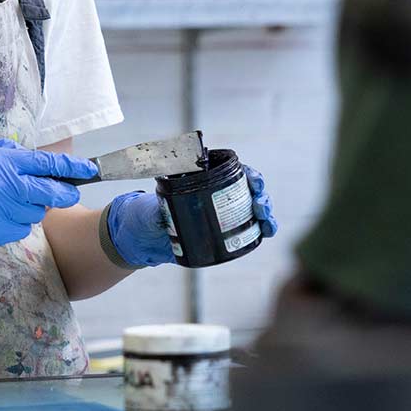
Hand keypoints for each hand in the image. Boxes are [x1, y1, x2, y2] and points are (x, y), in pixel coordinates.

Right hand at [0, 138, 97, 248]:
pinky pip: (19, 230)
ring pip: (35, 214)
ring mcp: (0, 212)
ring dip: (31, 208)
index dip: (73, 169)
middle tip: (66, 194)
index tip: (90, 171)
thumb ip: (6, 150)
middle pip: (51, 194)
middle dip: (64, 194)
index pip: (48, 165)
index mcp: (2, 161)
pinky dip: (15, 224)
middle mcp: (5, 186)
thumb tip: (33, 157)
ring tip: (9, 202)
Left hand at [105, 165, 279, 267]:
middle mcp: (219, 194)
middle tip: (259, 206)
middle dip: (261, 197)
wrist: (143, 237)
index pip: (236, 173)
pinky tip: (265, 233)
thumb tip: (164, 211)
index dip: (250, 176)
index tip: (254, 183)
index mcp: (206, 180)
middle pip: (251, 191)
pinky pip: (250, 230)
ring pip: (255, 210)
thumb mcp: (151, 206)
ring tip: (266, 223)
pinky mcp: (225, 234)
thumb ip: (158, 207)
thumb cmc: (146, 212)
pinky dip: (262, 230)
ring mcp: (225, 214)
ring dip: (266, 214)